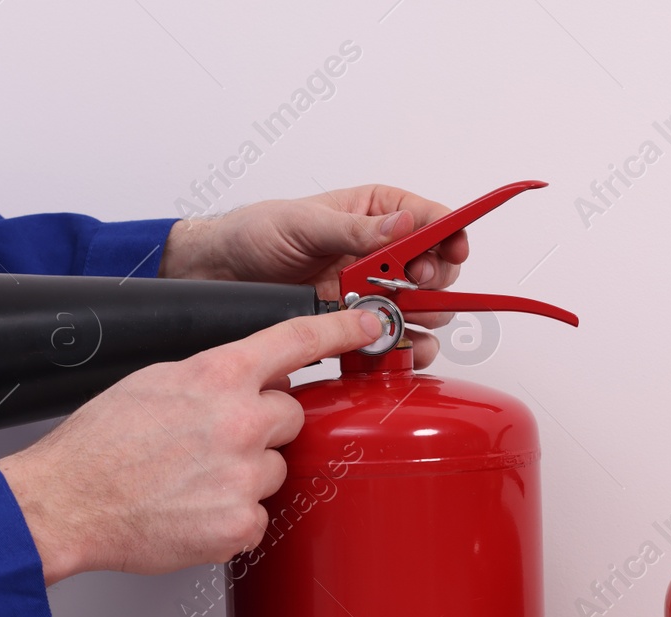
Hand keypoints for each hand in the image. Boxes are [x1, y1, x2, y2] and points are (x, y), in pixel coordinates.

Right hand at [0, 309, 382, 583]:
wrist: (68, 501)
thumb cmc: (99, 445)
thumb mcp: (155, 381)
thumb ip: (211, 376)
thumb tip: (245, 379)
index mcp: (216, 375)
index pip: (295, 340)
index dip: (340, 329)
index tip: (367, 323)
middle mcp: (238, 420)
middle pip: (291, 416)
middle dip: (263, 428)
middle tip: (213, 444)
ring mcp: (244, 474)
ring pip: (276, 469)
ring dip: (245, 476)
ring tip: (191, 482)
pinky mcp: (241, 522)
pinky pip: (259, 516)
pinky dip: (232, 518)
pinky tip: (191, 510)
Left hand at [158, 185, 469, 367]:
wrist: (219, 274)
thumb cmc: (255, 233)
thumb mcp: (304, 223)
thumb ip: (355, 229)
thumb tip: (402, 226)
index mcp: (373, 214)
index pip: (430, 220)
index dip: (449, 235)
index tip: (452, 251)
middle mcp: (378, 253)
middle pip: (433, 268)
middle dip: (434, 281)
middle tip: (416, 287)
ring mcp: (369, 291)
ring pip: (420, 308)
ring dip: (422, 319)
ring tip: (408, 324)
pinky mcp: (353, 324)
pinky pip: (390, 339)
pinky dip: (400, 348)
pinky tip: (398, 349)